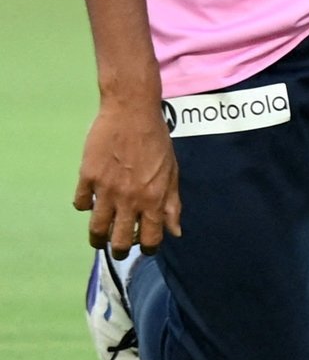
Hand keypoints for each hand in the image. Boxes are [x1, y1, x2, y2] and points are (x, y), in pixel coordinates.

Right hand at [73, 101, 181, 257]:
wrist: (132, 110)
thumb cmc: (156, 139)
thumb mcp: (172, 171)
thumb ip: (172, 204)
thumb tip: (175, 232)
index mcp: (153, 199)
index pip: (149, 240)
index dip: (147, 247)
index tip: (143, 243)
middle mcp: (129, 199)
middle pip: (119, 242)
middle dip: (119, 249)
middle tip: (118, 245)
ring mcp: (106, 189)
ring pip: (96, 229)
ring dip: (98, 236)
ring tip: (100, 234)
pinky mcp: (88, 176)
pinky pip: (81, 204)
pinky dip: (85, 205)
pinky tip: (92, 199)